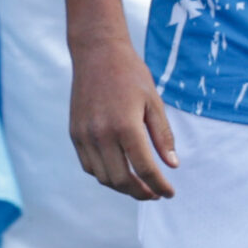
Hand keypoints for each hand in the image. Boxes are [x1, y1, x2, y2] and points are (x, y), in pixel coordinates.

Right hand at [69, 34, 177, 198]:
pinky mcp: (75, 134)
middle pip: (122, 180)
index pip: (145, 168)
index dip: (159, 185)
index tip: (169, 193)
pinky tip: (119, 172)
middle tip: (156, 194)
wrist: (97, 54)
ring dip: (122, 187)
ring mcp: (85, 136)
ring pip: (103, 177)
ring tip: (140, 186)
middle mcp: (101, 135)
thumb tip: (172, 165)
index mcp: (126, 126)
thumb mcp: (154, 102)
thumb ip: (163, 136)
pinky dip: (105, 175)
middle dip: (141, 193)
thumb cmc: (130, 74)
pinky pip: (89, 166)